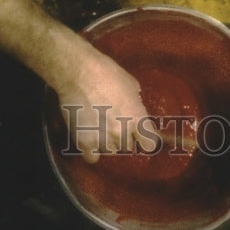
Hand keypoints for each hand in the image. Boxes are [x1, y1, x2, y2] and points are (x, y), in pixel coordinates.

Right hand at [55, 35, 150, 163]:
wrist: (79, 72)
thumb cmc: (107, 72)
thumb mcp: (131, 84)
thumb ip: (135, 103)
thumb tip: (134, 109)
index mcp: (137, 119)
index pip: (150, 144)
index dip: (144, 140)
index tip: (140, 136)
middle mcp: (123, 133)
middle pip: (128, 147)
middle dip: (123, 136)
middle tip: (113, 122)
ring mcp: (104, 140)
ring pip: (110, 151)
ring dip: (106, 142)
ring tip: (98, 126)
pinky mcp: (85, 143)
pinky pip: (92, 157)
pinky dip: (91, 150)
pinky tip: (89, 138)